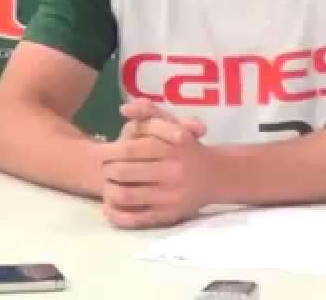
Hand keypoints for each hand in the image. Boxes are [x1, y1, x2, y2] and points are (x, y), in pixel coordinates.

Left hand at [97, 99, 211, 228]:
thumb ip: (149, 112)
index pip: (128, 149)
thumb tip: (124, 108)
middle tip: (106, 170)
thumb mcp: (173, 124)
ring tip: (108, 186)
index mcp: (173, 147)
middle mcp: (173, 171)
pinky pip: (135, 218)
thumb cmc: (188, 148)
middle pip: (123, 172)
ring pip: (125, 195)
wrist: (219, 176)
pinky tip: (109, 208)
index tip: (107, 154)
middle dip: (108, 171)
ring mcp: (171, 195)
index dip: (111, 152)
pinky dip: (116, 215)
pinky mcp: (169, 215)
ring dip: (109, 191)